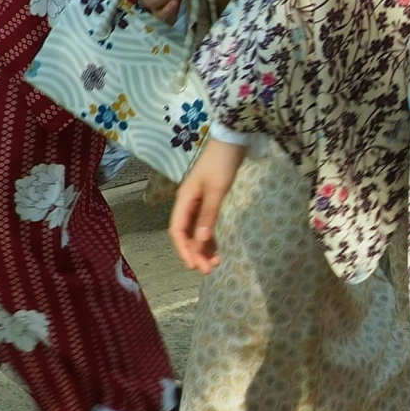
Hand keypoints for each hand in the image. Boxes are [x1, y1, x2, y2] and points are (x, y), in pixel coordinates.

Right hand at [169, 138, 244, 271]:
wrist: (232, 139)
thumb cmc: (222, 162)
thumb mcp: (216, 190)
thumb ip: (208, 215)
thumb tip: (199, 242)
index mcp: (184, 200)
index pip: (177, 231)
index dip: (183, 250)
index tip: (193, 266)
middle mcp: (188, 203)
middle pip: (186, 234)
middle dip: (195, 253)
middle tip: (209, 270)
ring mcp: (198, 202)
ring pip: (196, 232)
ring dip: (203, 248)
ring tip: (215, 265)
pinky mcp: (209, 200)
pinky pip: (205, 225)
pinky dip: (210, 238)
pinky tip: (217, 250)